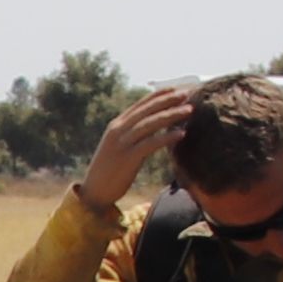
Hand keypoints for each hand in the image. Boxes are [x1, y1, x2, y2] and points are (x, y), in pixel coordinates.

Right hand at [83, 87, 195, 211]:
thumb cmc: (109, 171)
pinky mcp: (127, 158)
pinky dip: (167, 137)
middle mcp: (118, 131)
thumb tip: (151, 128)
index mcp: (116, 126)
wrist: (93, 192)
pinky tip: (181, 133)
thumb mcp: (118, 147)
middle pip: (147, 110)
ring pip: (150, 124)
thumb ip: (131, 135)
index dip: (158, 95)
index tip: (175, 88)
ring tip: (189, 110)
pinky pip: (150, 144)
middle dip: (168, 100)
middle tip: (187, 94)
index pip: (140, 105)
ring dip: (171, 115)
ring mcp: (122, 144)